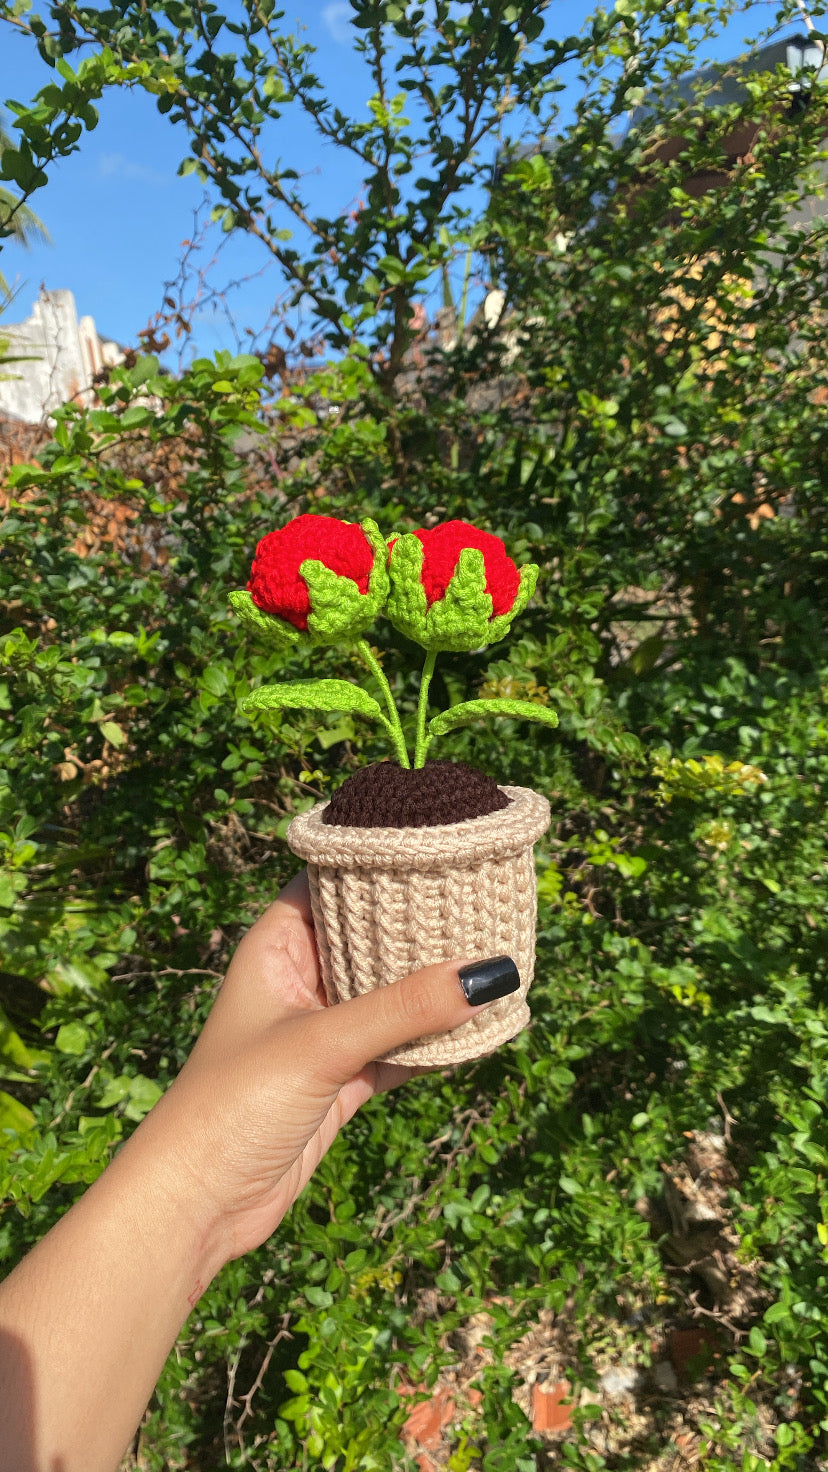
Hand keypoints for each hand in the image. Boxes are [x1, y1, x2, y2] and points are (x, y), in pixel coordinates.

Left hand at [132, 871, 496, 1271]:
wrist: (198, 1203)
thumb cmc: (232, 1105)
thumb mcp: (321, 1046)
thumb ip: (403, 1008)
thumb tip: (488, 973)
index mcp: (276, 946)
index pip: (331, 881)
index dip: (376, 860)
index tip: (436, 842)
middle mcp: (301, 980)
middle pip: (370, 935)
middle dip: (420, 924)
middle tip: (484, 896)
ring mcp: (324, 1031)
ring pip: (392, 994)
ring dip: (435, 986)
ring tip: (499, 954)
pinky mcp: (342, 1079)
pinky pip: (401, 1046)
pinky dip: (436, 1040)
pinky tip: (482, 1025)